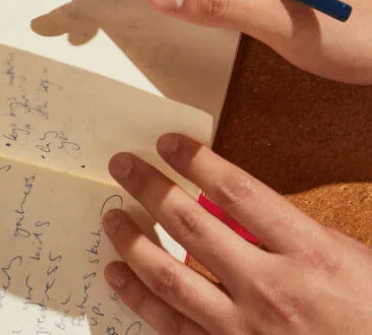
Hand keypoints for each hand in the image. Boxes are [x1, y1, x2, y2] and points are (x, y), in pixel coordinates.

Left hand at [103, 134, 371, 334]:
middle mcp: (272, 291)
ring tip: (111, 217)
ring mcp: (247, 332)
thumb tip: (236, 205)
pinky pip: (172, 327)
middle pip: (191, 227)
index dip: (196, 161)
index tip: (166, 142)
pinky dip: (138, 298)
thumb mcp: (348, 259)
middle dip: (150, 189)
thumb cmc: (370, 314)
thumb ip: (291, 232)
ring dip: (132, 241)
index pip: (237, 192)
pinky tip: (118, 275)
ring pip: (170, 278)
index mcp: (309, 254)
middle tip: (121, 165)